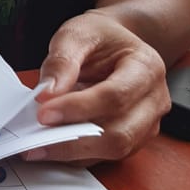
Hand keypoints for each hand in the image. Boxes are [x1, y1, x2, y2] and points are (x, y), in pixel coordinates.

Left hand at [31, 10, 170, 164]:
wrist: (117, 45)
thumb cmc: (102, 38)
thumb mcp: (78, 33)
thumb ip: (62, 60)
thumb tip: (47, 93)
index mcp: (146, 67)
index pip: (115, 96)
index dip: (78, 108)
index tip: (44, 112)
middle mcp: (154, 99)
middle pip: (119, 132)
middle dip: (74, 139)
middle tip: (35, 138)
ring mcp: (147, 123)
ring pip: (114, 150)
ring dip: (73, 151)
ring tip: (38, 145)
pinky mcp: (134, 139)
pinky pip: (106, 156)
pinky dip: (77, 155)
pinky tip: (51, 147)